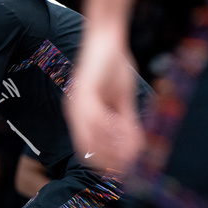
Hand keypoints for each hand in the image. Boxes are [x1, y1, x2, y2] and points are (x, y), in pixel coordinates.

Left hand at [65, 27, 143, 172]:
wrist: (107, 37)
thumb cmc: (114, 66)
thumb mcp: (122, 99)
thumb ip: (125, 122)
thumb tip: (133, 147)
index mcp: (81, 116)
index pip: (88, 150)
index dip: (105, 163)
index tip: (123, 170)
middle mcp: (75, 112)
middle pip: (87, 150)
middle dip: (109, 161)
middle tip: (128, 167)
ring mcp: (77, 103)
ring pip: (92, 138)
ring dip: (112, 148)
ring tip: (131, 154)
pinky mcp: (84, 92)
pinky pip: (96, 119)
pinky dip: (112, 130)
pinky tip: (126, 133)